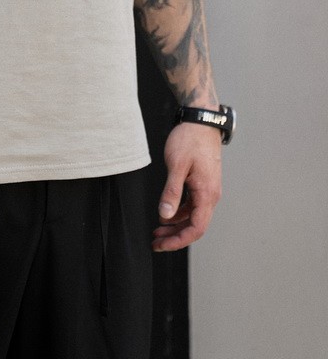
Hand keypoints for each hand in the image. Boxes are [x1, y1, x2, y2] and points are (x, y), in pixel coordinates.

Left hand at [153, 121, 221, 251]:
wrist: (201, 121)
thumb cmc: (190, 139)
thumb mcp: (176, 165)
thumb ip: (171, 192)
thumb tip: (164, 216)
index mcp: (207, 194)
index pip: (196, 228)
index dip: (178, 240)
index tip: (161, 245)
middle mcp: (211, 195)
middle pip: (195, 226)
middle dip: (175, 237)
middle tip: (155, 241)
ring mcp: (208, 189)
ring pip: (193, 216)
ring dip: (176, 226)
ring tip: (157, 230)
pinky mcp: (203, 183)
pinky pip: (193, 205)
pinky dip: (180, 213)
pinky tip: (166, 213)